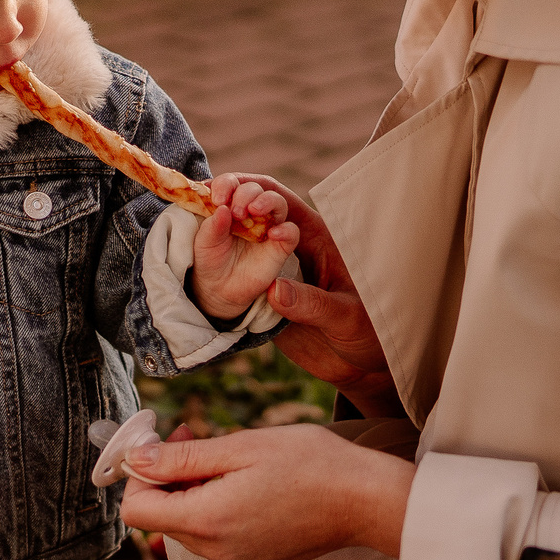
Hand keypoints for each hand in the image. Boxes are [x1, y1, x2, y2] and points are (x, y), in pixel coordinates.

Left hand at [119, 423, 414, 559]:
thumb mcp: (242, 447)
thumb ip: (183, 458)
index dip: (138, 474)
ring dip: (192, 490)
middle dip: (167, 476)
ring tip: (227, 459)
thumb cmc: (311, 464)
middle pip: (161, 517)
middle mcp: (216, 552)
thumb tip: (136, 459)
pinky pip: (214, 536)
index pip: (136, 509)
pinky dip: (215, 507)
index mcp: (209, 522)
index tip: (160, 443)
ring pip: (187, 525)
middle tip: (194, 436)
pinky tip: (245, 483)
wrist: (366, 501)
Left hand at [192, 175, 301, 319]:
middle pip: (255, 189)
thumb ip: (212, 226)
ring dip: (266, 201)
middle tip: (235, 211)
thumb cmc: (210, 259)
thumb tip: (222, 208)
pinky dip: (286, 229)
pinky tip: (273, 234)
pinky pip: (291, 232)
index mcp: (229, 203)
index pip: (232, 182)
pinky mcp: (280, 245)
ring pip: (277, 202)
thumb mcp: (204, 243)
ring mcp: (267, 226)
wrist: (219, 289)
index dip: (226, 184)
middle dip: (245, 194)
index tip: (217, 198)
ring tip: (253, 211)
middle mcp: (250, 211)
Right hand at [210, 175, 400, 415]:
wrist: (359, 364)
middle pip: (255, 210)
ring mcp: (273, 265)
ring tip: (194, 220)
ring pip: (239, 234)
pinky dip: (213, 254)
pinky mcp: (261, 290)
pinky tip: (192, 252)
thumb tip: (274, 290)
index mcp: (318, 237)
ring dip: (217, 224)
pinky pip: (234, 266)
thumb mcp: (345, 319)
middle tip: (212, 208)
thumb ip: (312, 304)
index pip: (284, 202)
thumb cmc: (367, 334)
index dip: (259, 195)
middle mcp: (291, 244)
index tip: (239, 203)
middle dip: (231, 201)